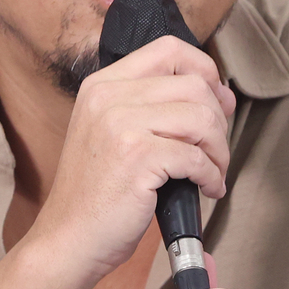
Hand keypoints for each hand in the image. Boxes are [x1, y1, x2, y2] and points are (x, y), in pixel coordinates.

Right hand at [25, 35, 236, 285]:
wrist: (67, 239)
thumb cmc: (96, 194)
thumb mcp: (112, 133)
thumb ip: (155, 107)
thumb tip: (220, 94)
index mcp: (102, 85)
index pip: (168, 49)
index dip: (204, 70)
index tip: (218, 100)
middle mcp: (109, 97)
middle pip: (194, 84)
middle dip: (219, 119)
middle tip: (217, 149)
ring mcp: (120, 125)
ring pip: (202, 118)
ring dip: (220, 149)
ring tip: (213, 171)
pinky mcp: (137, 157)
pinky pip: (197, 156)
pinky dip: (211, 175)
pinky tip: (206, 189)